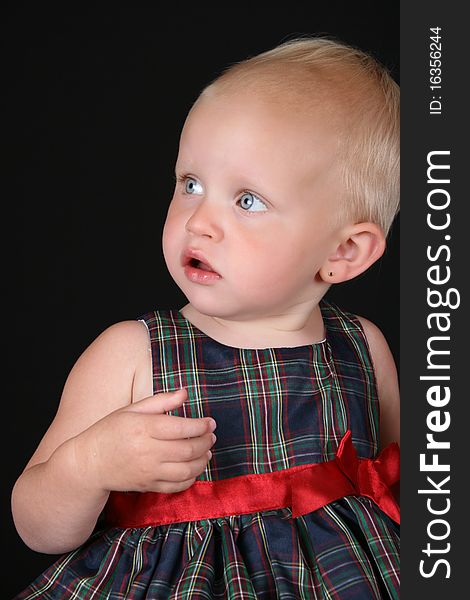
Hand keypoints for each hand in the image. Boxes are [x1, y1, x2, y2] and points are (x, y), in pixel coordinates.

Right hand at [75, 388, 216, 493]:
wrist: (89, 463)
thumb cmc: (111, 431)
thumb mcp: (132, 410)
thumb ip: (161, 401)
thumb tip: (185, 393)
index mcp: (144, 428)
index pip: (182, 428)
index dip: (202, 426)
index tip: (211, 422)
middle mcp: (147, 451)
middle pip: (188, 449)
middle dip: (206, 442)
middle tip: (212, 436)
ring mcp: (148, 472)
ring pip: (187, 470)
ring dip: (203, 461)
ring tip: (207, 451)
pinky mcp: (148, 486)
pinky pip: (177, 486)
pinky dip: (191, 478)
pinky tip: (195, 467)